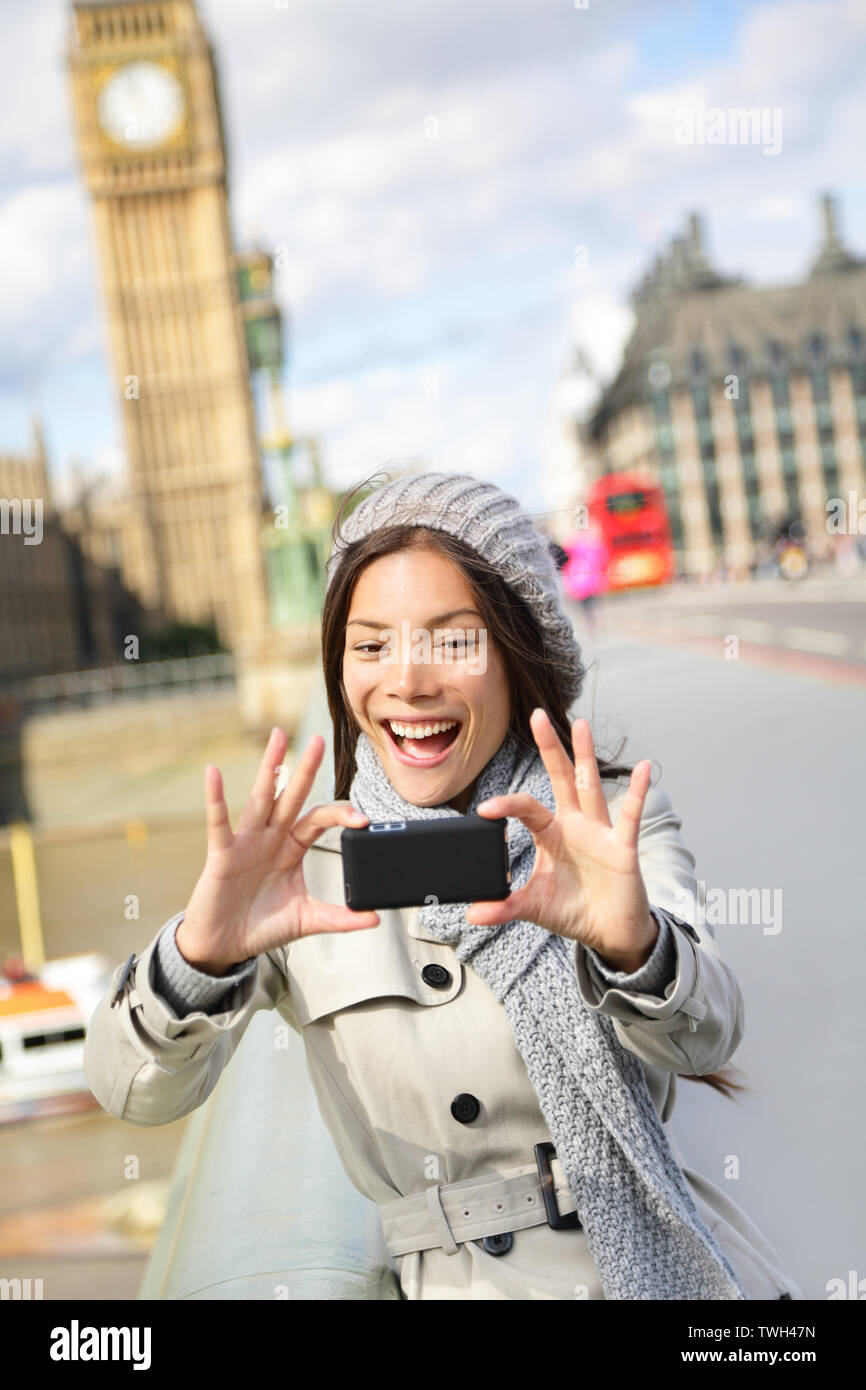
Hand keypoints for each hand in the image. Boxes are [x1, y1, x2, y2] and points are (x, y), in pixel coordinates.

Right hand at [176, 728, 378, 973]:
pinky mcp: (222, 853)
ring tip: (278, 737)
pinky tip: (213, 774)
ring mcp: (246, 842)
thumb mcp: (306, 920)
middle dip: (306, 769)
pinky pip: (219, 822)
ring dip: (270, 768)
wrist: (223, 946)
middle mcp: (271, 838)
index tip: (362, 819)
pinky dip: (215, 798)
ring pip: (261, 798)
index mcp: (291, 849)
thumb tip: (374, 918)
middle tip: (320, 740)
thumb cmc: (261, 927)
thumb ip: (340, 918)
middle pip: (292, 797)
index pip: (319, 820)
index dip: (340, 815)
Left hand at [466, 709, 657, 972]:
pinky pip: (630, 815)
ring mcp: (601, 832)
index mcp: (552, 834)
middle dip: (550, 747)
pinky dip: (637, 792)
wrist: (610, 933)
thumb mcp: (534, 907)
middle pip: (561, 778)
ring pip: (591, 786)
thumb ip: (505, 907)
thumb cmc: (574, 910)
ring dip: (586, 755)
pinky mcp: (623, 847)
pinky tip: (643, 767)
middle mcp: (576, 825)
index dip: (507, 805)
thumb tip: (473, 913)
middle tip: (536, 715)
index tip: (484, 809)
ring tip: (580, 723)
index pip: (527, 809)